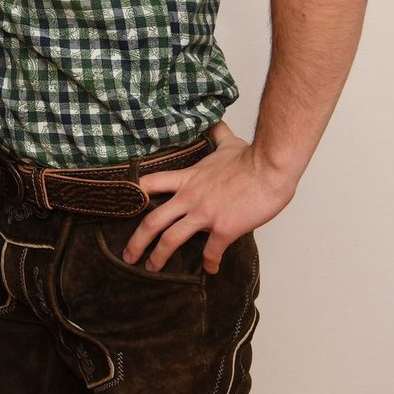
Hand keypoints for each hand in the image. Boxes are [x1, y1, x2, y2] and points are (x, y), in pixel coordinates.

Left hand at [124, 121, 298, 273]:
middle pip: (152, 221)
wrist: (270, 168)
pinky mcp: (224, 228)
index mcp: (187, 179)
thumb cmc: (252, 157)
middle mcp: (189, 197)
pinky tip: (210, 270)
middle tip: (129, 255)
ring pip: (171, 239)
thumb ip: (218, 135)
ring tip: (151, 269)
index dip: (134, 195)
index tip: (124, 207)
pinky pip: (211, 251)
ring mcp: (204, 214)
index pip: (150, 184)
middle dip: (137, 241)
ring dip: (159, 257)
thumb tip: (217, 123)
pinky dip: (209, 263)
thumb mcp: (228, 143)